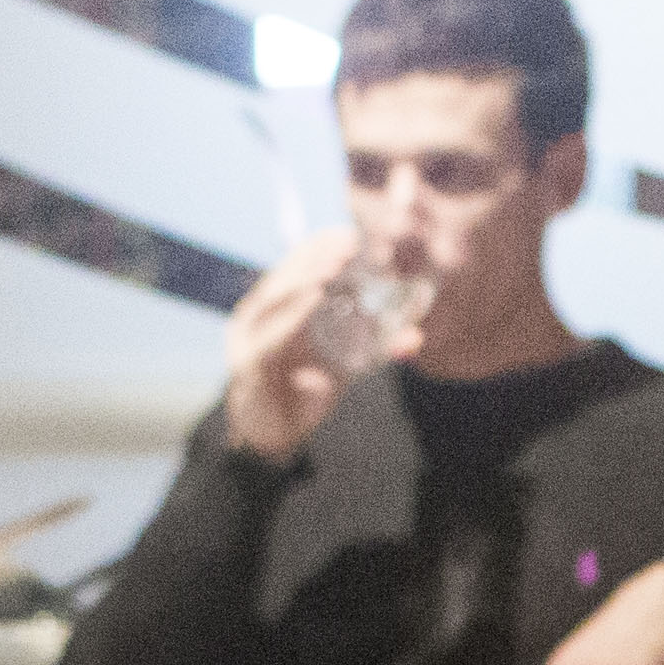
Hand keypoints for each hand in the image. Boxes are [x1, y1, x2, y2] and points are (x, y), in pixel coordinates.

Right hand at [220, 228, 363, 461]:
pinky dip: (292, 319)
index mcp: (273, 305)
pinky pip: (271, 339)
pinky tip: (314, 302)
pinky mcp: (250, 366)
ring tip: (334, 267)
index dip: (318, 245)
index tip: (348, 231)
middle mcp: (255, 315)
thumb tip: (416, 339)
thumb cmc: (302, 386)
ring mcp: (247, 339)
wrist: (270, 433)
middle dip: (315, 257)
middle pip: (284, 276)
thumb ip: (373, 349)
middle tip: (349, 244)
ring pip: (274, 301)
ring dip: (305, 281)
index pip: (293, 265)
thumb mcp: (341, 361)